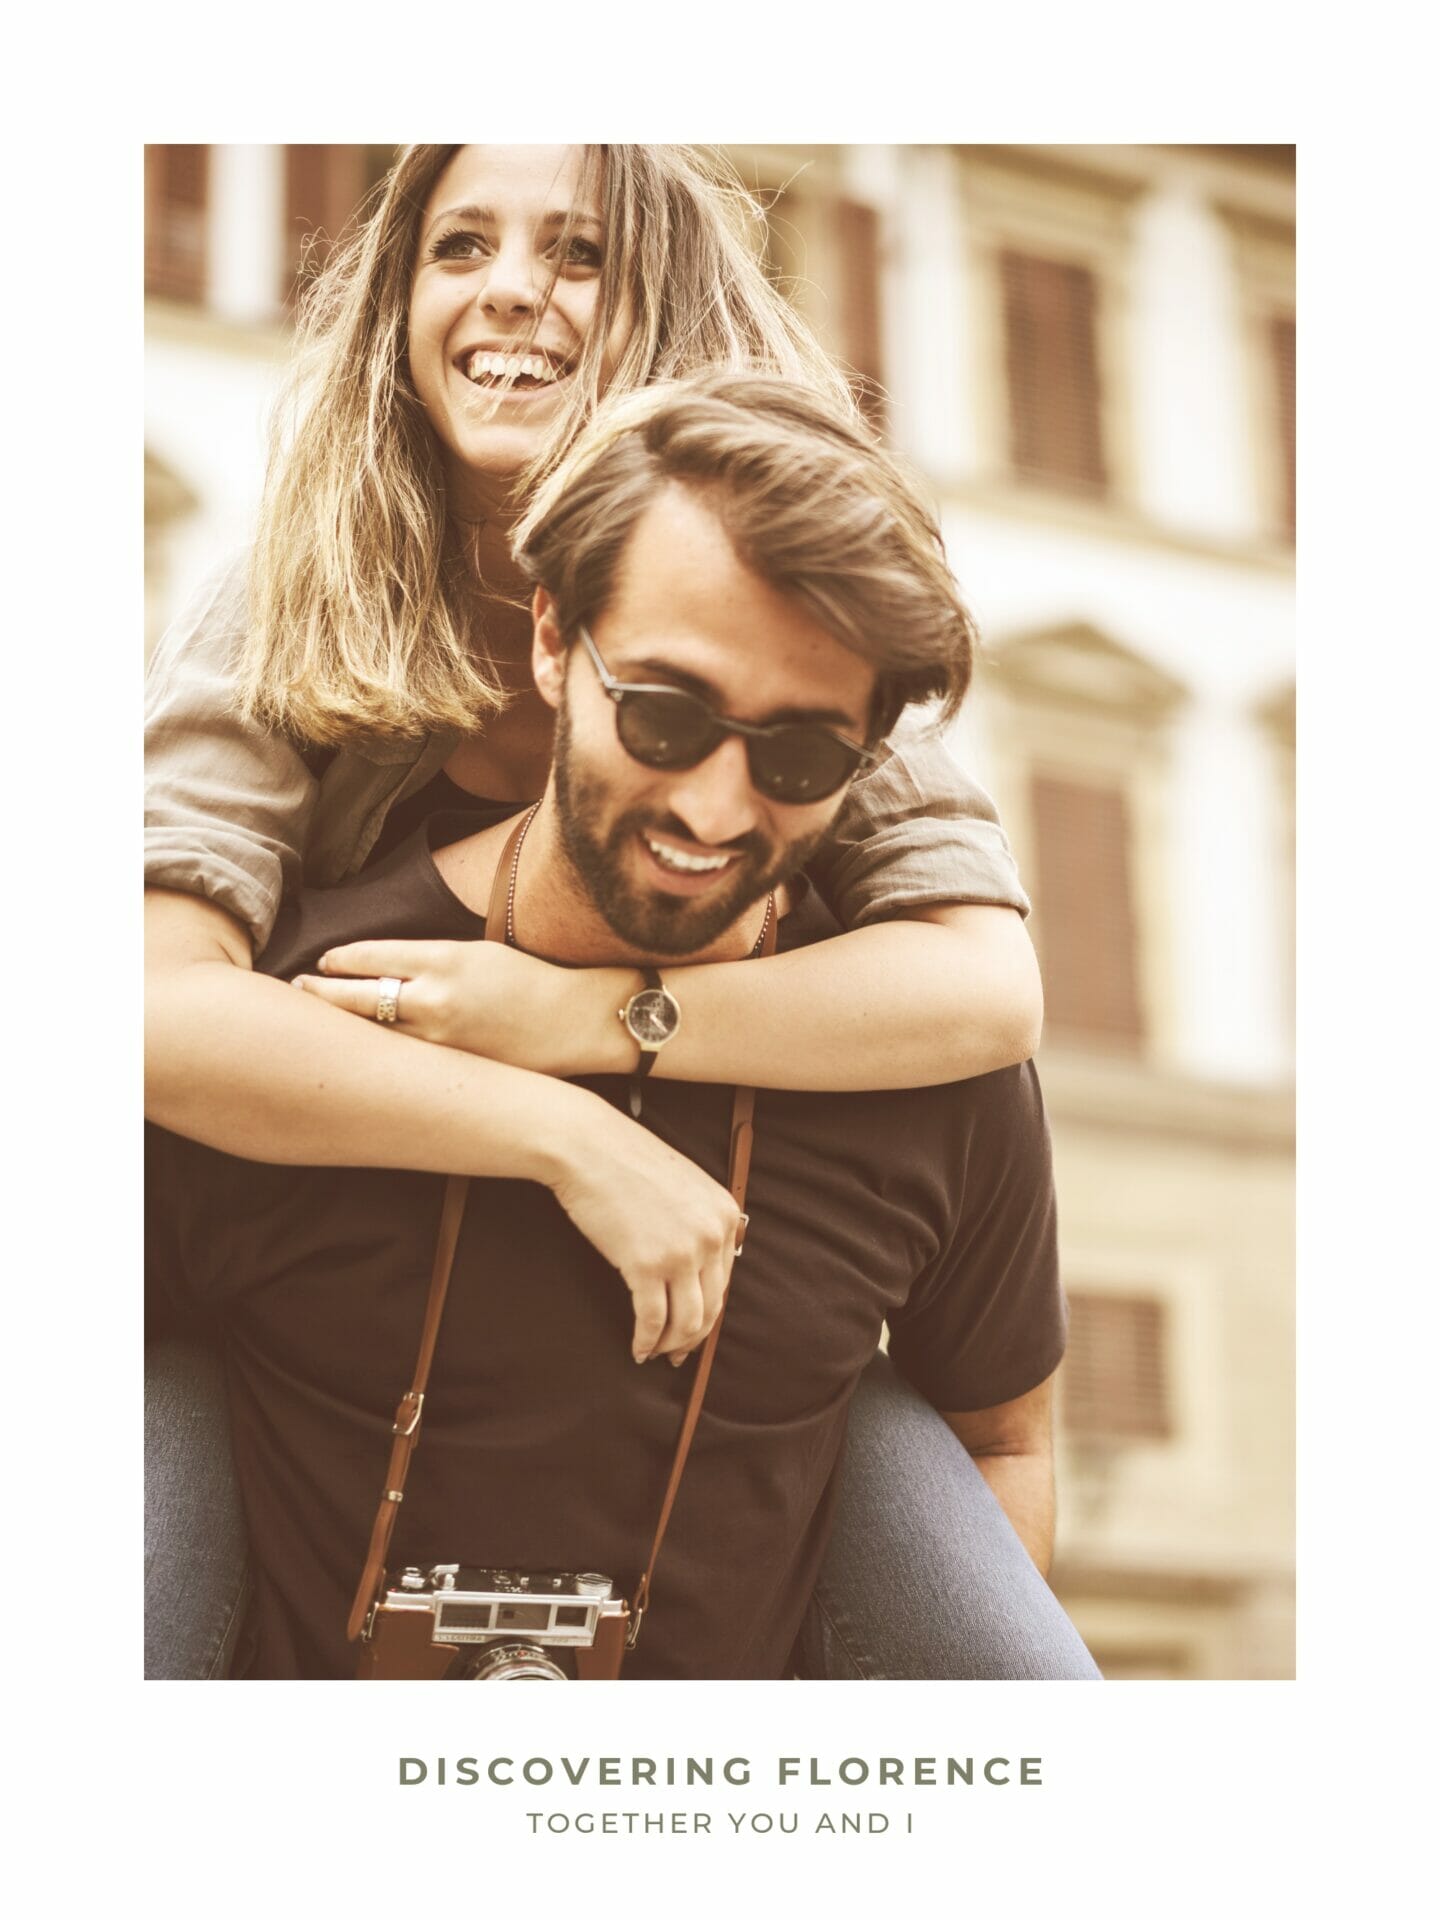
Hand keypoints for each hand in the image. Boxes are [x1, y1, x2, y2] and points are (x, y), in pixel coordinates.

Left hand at [294, 939, 590, 1072]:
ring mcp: (440, 1037)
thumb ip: (430, 959)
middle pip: (357, 995)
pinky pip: (401, 1059)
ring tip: (317, 1021)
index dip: (339, 959)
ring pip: (372, 1032)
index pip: (371, 956)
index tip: (324, 961)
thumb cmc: (531, 980)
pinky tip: (359, 1053)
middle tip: (298, 988)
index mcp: (445, 959)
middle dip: (322, 991)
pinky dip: (376, 1053)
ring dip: (341, 1026)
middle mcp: (436, 997)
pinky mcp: (450, 1066)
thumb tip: (385, 965)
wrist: (576, 1021)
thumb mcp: (477, 952)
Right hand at [546, 1095, 741, 1364]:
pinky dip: (645, 1341)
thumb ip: (700, 1222)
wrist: (587, 1146)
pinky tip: (636, 1348)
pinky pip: (652, 1320)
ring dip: (669, 1345)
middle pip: (711, 1307)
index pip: (724, 1282)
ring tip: (653, 1351)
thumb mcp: (684, 1187)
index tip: (692, 1330)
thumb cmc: (626, 1163)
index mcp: (725, 1214)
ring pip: (686, 1322)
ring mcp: (681, 1251)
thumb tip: (698, 1273)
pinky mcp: (646, 1265)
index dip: (708, 1313)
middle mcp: (712, 1235)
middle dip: (692, 1337)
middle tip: (675, 1353)